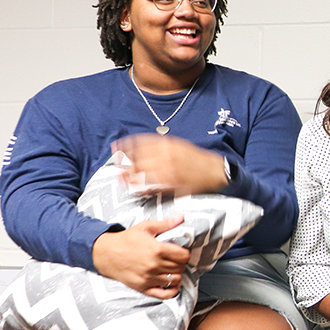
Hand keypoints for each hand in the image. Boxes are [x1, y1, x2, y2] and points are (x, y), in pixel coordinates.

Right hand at [91, 217, 189, 298]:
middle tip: (175, 260)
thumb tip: (182, 217)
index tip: (180, 252)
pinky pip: (165, 294)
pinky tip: (170, 284)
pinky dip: (172, 291)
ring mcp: (149, 278)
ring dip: (176, 275)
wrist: (105, 253)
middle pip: (180, 268)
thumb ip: (166, 224)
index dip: (184, 253)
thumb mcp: (146, 227)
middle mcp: (154, 265)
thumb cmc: (126, 240)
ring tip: (171, 269)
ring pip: (175, 280)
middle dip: (180, 263)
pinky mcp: (143, 288)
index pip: (184, 256)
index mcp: (157, 249)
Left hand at [113, 134, 227, 194]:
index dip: (126, 144)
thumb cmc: (195, 158)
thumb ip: (161, 145)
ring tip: (121, 177)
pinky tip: (134, 187)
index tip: (116, 146)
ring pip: (141, 173)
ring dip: (128, 176)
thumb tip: (140, 147)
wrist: (214, 171)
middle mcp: (166, 156)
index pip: (140, 142)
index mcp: (168, 144)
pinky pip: (150, 186)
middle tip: (116, 164)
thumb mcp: (179, 145)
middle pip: (137, 158)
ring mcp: (168, 171)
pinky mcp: (171, 184)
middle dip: (124, 162)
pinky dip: (140, 187)